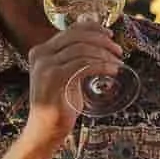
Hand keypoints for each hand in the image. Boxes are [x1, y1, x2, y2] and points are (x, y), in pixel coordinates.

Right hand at [25, 26, 125, 140]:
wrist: (44, 130)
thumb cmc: (59, 105)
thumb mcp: (65, 77)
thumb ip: (74, 60)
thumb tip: (98, 45)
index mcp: (41, 51)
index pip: (70, 30)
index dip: (93, 28)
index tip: (110, 34)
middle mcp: (41, 55)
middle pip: (77, 36)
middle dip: (102, 40)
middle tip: (118, 51)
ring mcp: (46, 66)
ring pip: (82, 50)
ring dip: (104, 55)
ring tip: (118, 64)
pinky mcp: (55, 78)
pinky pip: (84, 65)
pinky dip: (102, 66)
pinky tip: (112, 71)